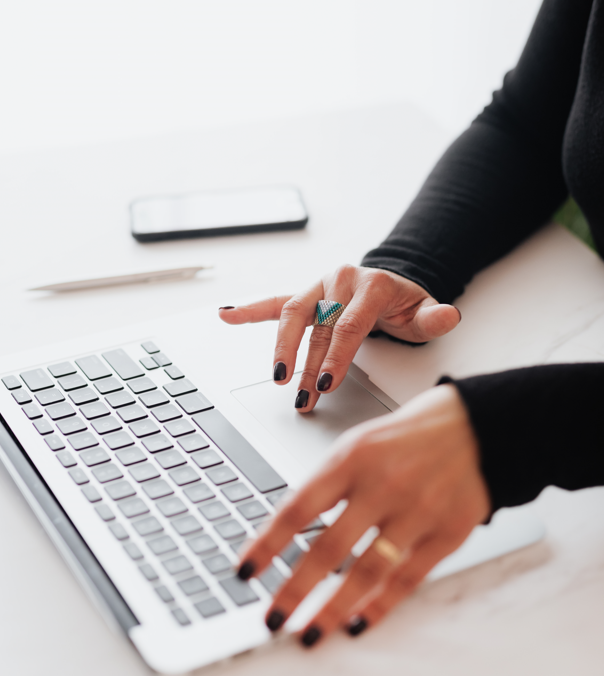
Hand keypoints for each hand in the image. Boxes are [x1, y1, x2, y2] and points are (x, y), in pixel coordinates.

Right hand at [219, 264, 459, 411]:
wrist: (394, 283)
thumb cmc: (406, 305)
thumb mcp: (425, 313)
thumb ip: (434, 317)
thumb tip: (447, 315)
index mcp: (370, 285)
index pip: (347, 325)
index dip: (335, 357)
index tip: (325, 384)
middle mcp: (341, 280)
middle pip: (318, 327)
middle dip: (308, 365)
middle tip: (302, 395)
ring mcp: (320, 287)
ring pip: (294, 316)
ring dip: (282, 349)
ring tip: (277, 378)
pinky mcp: (306, 294)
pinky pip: (275, 302)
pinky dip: (250, 310)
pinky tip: (227, 316)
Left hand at [236, 384, 489, 645]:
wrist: (476, 427)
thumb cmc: (407, 437)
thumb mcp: (358, 444)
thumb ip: (328, 484)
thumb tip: (286, 531)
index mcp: (352, 459)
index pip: (298, 508)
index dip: (267, 544)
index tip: (245, 572)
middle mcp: (382, 486)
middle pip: (329, 549)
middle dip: (295, 590)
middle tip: (272, 618)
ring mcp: (417, 511)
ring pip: (367, 572)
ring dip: (333, 609)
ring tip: (310, 634)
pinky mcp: (447, 533)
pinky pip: (407, 578)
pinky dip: (381, 605)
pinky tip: (358, 623)